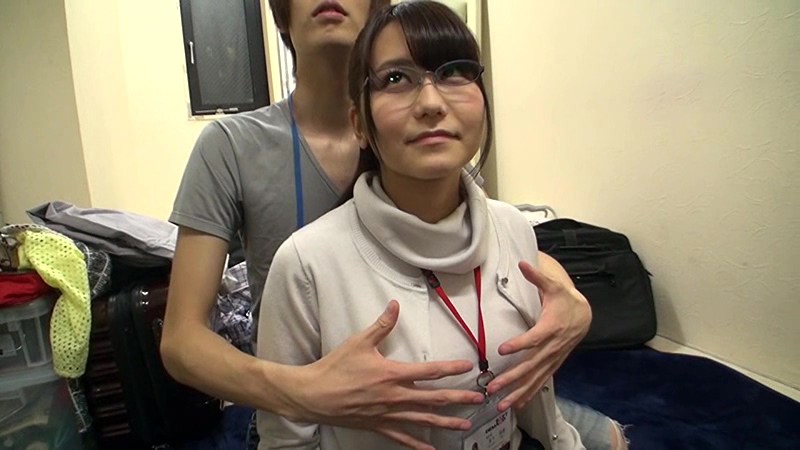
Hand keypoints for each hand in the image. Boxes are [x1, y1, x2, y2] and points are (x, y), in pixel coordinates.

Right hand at [288, 300, 484, 449]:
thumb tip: (395, 305)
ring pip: (422, 420)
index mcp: (391, 374)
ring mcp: (387, 414)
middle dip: (458, 399)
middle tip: (479, 399)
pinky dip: (417, 444)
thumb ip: (381, 325)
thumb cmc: (335, 368)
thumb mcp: (359, 342)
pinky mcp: (377, 426)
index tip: (468, 368)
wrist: (312, 395)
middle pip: (433, 398)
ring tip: (465, 426)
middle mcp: (394, 396)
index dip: (450, 369)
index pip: (429, 371)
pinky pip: (401, 437)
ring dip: (445, 422)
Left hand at [486, 258, 590, 410]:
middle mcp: (553, 346)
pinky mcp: (553, 364)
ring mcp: (553, 358)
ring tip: (501, 404)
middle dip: (512, 378)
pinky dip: (529, 394)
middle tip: (494, 388)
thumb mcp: (553, 286)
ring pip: (535, 378)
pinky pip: (541, 382)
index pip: (534, 338)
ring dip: (518, 392)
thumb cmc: (564, 299)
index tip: (502, 350)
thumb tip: (522, 263)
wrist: (584, 314)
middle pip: (531, 365)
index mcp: (552, 327)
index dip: (519, 344)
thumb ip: (537, 276)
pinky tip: (516, 405)